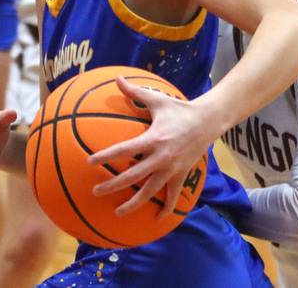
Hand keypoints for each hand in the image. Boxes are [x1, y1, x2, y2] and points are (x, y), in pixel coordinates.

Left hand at [88, 77, 212, 217]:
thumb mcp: (157, 100)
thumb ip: (135, 92)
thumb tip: (117, 78)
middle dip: (113, 185)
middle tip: (96, 191)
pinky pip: (172, 195)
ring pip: (150, 191)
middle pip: (132, 176)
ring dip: (133, 203)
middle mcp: (160, 157)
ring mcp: (171, 169)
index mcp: (152, 139)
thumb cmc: (180, 109)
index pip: (124, 150)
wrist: (208, 121)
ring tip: (118, 212)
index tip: (89, 162)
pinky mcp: (181, 175)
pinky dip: (166, 208)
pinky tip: (156, 218)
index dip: (106, 156)